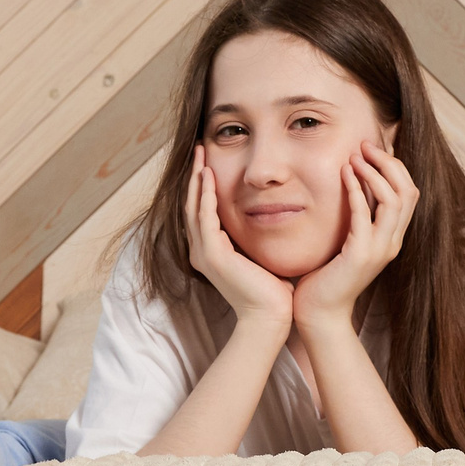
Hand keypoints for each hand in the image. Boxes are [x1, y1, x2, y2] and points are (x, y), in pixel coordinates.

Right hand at [184, 145, 295, 329]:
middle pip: (192, 203)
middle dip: (195, 174)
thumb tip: (271, 215)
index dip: (202, 184)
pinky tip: (208, 175)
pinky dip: (205, 194)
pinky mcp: (212, 254)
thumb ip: (256, 235)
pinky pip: (204, 216)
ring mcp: (204, 252)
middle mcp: (201, 251)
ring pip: (194, 205)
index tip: (208, 161)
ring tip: (200, 153)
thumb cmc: (272, 290)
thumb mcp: (260, 253)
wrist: (270, 316)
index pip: (201, 210)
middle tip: (199, 148)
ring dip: (196, 177)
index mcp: (211, 251)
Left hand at [291, 140, 417, 333]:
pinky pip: (364, 215)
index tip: (373, 147)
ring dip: (375, 172)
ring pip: (394, 200)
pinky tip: (344, 173)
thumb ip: (356, 216)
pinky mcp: (361, 255)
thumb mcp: (348, 239)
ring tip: (355, 155)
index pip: (409, 192)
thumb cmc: (327, 275)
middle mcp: (392, 242)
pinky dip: (357, 190)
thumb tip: (351, 183)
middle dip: (389, 162)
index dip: (395, 165)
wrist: (320, 312)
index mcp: (392, 237)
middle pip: (409, 191)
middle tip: (366, 144)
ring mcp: (380, 249)